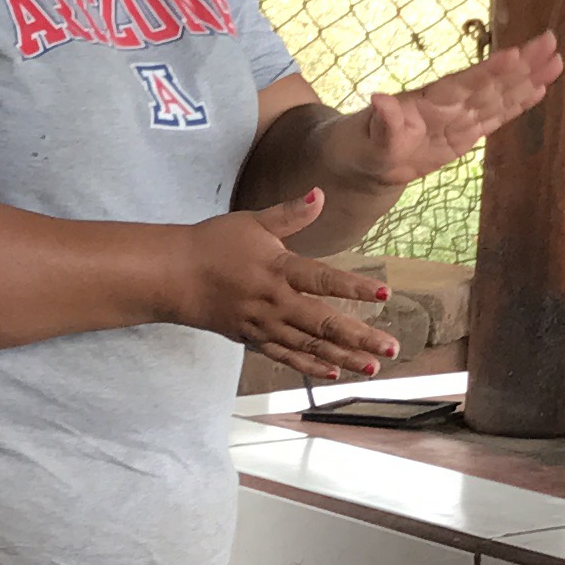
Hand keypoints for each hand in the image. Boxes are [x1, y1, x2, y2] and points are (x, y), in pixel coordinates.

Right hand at [171, 193, 403, 380]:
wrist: (173, 275)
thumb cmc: (214, 243)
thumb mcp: (253, 221)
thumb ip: (291, 214)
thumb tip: (320, 194)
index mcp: (277, 268)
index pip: (322, 279)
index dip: (353, 286)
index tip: (383, 293)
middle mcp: (274, 301)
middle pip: (323, 323)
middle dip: (360, 336)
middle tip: (391, 348)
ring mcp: (263, 324)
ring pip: (309, 345)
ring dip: (343, 356)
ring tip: (373, 366)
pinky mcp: (252, 338)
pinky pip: (286, 355)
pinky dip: (310, 364)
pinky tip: (334, 371)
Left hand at [335, 32, 562, 194]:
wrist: (364, 159)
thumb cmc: (362, 145)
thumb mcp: (368, 141)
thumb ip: (383, 124)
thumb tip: (379, 99)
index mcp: (428, 104)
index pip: (464, 84)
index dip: (489, 72)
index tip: (514, 54)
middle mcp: (449, 105)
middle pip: (490, 83)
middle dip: (522, 65)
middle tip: (550, 42)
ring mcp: (459, 118)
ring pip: (500, 96)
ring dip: (528, 79)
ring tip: (556, 60)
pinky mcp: (466, 133)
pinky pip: (497, 117)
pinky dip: (519, 104)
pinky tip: (541, 89)